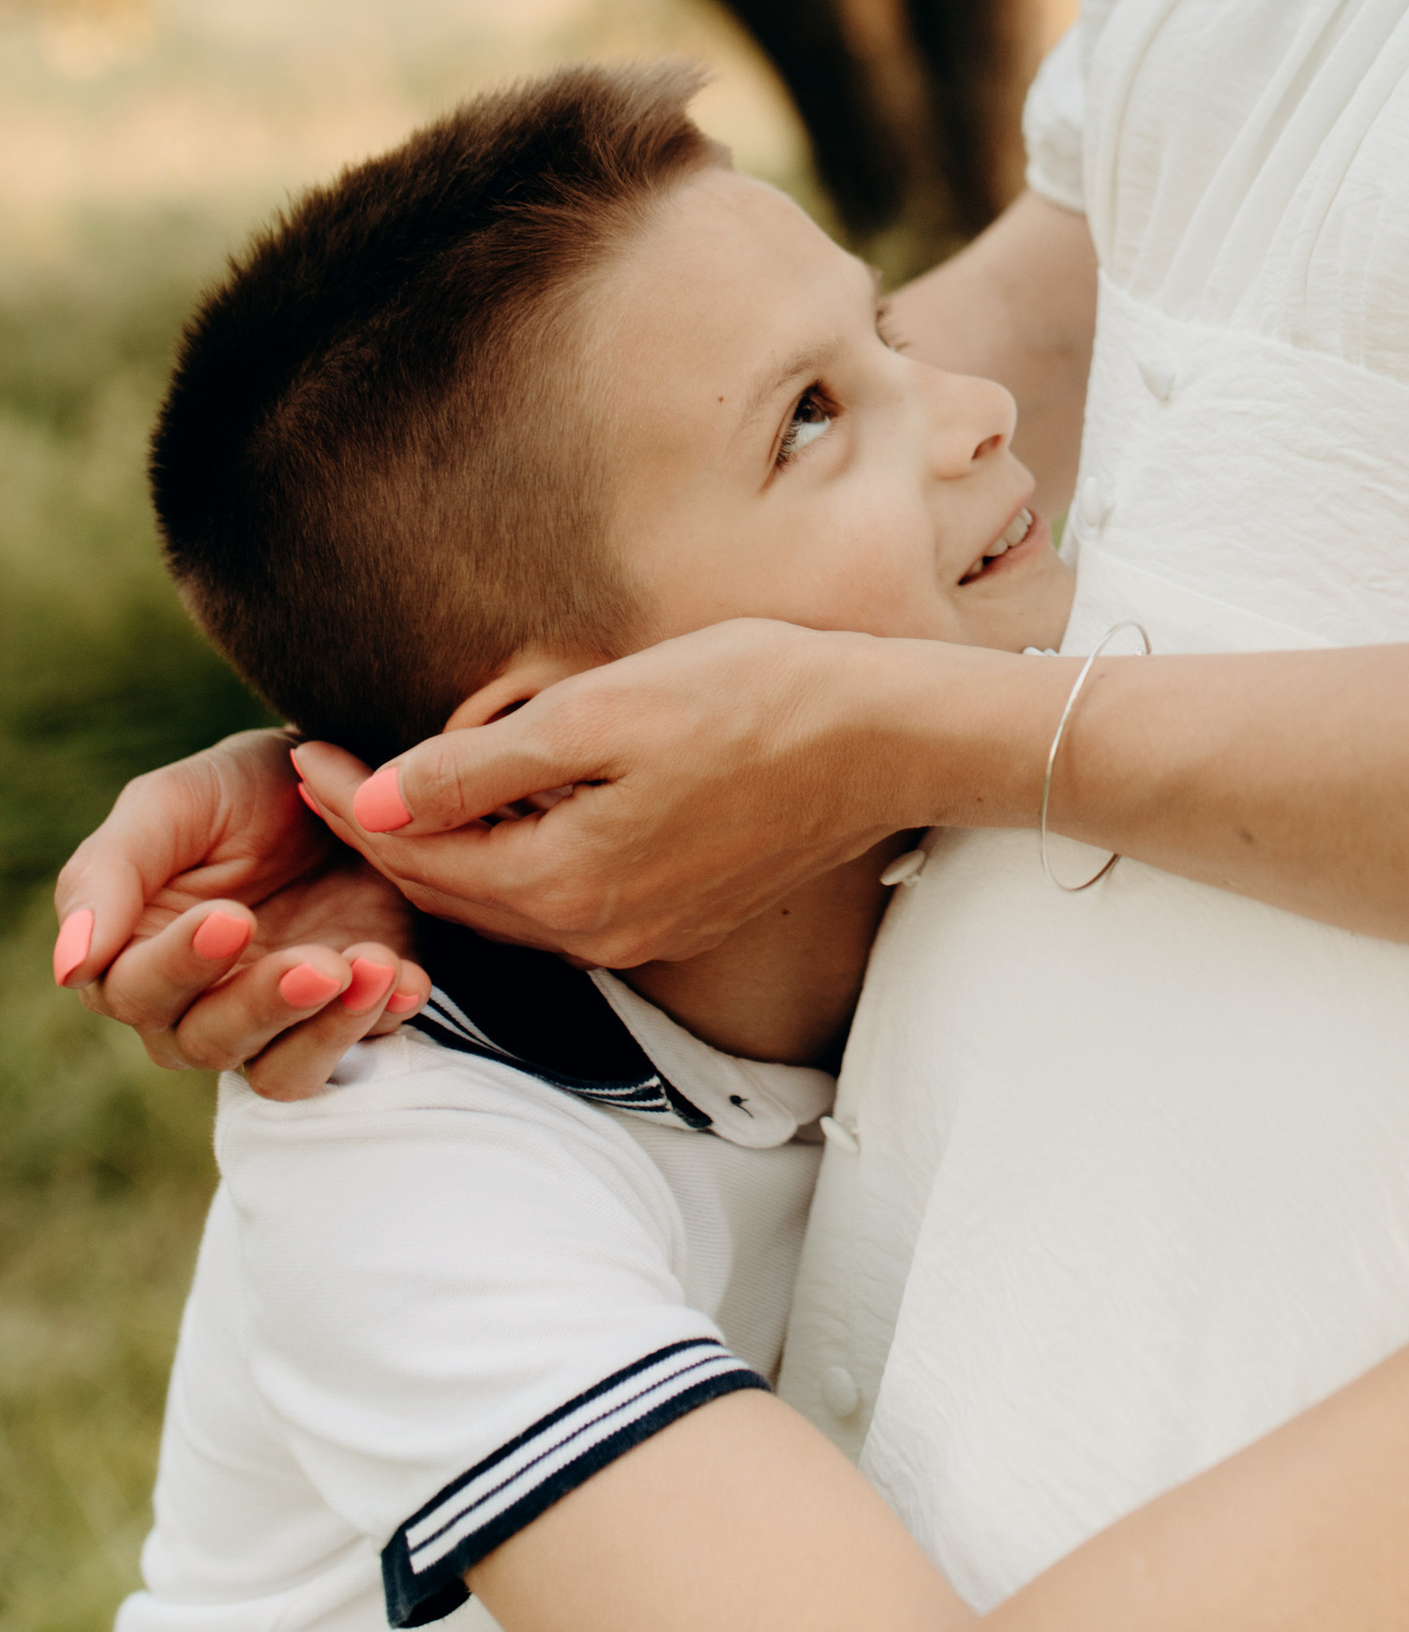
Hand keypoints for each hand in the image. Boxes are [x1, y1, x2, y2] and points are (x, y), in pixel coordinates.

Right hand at [54, 730, 427, 1100]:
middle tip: (321, 961)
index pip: (134, 991)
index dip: (178, 965)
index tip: (231, 917)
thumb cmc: (238, 789)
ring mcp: (278, 1019)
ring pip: (282, 1071)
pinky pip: (362, 1049)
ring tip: (373, 965)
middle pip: (209, 1041)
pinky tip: (409, 976)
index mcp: (134, 957)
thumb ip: (108, 874)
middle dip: (264, 1004)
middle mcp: (197, 1006)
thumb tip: (70, 965)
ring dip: (327, 1029)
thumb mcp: (169, 803)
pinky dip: (386, 1019)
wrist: (348, 777)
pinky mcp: (349, 1014)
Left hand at [294, 620, 965, 968]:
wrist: (882, 739)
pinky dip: (512, 865)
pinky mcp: (679, 916)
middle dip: (382, 836)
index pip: (417, 853)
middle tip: (328, 776)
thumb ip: (484, 766)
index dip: (350, 803)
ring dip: (445, 856)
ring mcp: (642, 932)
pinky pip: (563, 903)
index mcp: (565, 882)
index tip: (303, 751)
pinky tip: (506, 819)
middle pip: (453, 893)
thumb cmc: (752, 698)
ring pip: (507, 905)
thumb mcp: (602, 711)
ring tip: (396, 797)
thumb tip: (380, 799)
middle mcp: (596, 931)